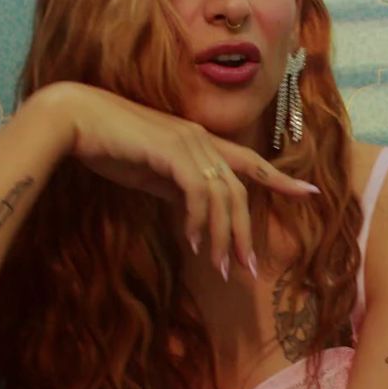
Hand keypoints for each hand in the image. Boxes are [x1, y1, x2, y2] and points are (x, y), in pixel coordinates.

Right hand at [47, 83, 319, 276]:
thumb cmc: (108, 145)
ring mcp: (190, 143)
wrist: (76, 120)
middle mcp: (202, 139)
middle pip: (239, 192)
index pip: (250, 163)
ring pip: (224, 197)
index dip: (280, 179)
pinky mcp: (173, 151)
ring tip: (221, 268)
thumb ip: (175, 189)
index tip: (311, 194)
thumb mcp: (150, 173)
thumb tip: (194, 216)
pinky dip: (199, 221)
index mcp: (200, 142)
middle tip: (248, 269)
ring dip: (223, 237)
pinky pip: (199, 194)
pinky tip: (190, 242)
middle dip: (245, 233)